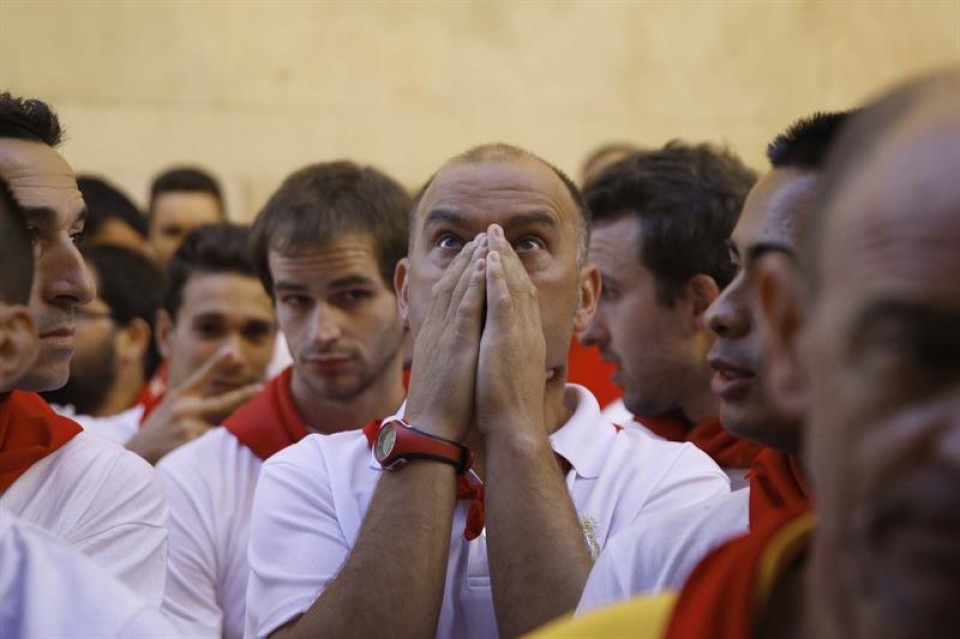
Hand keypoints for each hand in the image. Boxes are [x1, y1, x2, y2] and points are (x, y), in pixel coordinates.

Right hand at [126, 347, 263, 463]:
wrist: (136, 454)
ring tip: (234, 430)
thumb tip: (225, 399)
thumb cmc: (159, 430)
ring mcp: (186, 425)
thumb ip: (194, 400)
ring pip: (219, 427)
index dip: (218, 363)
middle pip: (222, 402)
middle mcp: (183, 408)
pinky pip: (212, 443)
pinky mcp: (187, 442)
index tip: (232, 352)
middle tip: (260, 388)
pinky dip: (215, 446)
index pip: (202, 376)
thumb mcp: (171, 407)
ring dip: (228, 430)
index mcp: (180, 396)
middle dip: (243, 395)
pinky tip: (214, 450)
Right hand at [404, 234, 488, 441]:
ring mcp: (444, 334)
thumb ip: (446, 352)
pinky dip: (473, 284)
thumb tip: (453, 345)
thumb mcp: (441, 370)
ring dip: (472, 261)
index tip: (474, 252)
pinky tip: (483, 266)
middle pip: (451, 283)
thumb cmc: (440, 405)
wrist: (431, 428)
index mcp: (435, 335)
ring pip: (457, 288)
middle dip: (467, 257)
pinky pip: (465, 306)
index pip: (447, 294)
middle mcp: (437, 328)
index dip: (460, 271)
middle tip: (483, 235)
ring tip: (486, 239)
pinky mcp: (454, 343)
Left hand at [475, 224, 546, 439]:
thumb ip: (514, 356)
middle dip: (508, 255)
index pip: (522, 297)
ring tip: (491, 233)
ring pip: (513, 285)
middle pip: (520, 283)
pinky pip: (503, 300)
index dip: (512, 272)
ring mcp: (519, 333)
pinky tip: (491, 258)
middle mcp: (528, 330)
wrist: (514, 426)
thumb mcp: (513, 373)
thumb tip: (515, 353)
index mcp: (528, 338)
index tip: (502, 254)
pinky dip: (498, 277)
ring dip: (502, 256)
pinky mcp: (507, 339)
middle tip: (496, 231)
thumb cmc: (510, 407)